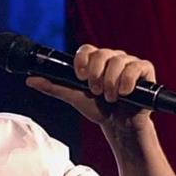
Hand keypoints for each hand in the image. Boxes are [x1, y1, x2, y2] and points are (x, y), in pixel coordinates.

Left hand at [25, 44, 155, 132]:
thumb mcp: (74, 98)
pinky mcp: (145, 71)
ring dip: (110, 82)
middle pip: (102, 53)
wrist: (119, 126)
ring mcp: (130, 63)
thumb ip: (54, 87)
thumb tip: (29, 80)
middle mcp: (113, 58)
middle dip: (95, 74)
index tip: (79, 76)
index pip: (87, 49)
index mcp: (96, 61)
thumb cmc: (98, 109)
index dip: (82, 60)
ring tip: (109, 97)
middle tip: (95, 91)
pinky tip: (124, 93)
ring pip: (118, 61)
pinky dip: (127, 81)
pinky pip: (137, 66)